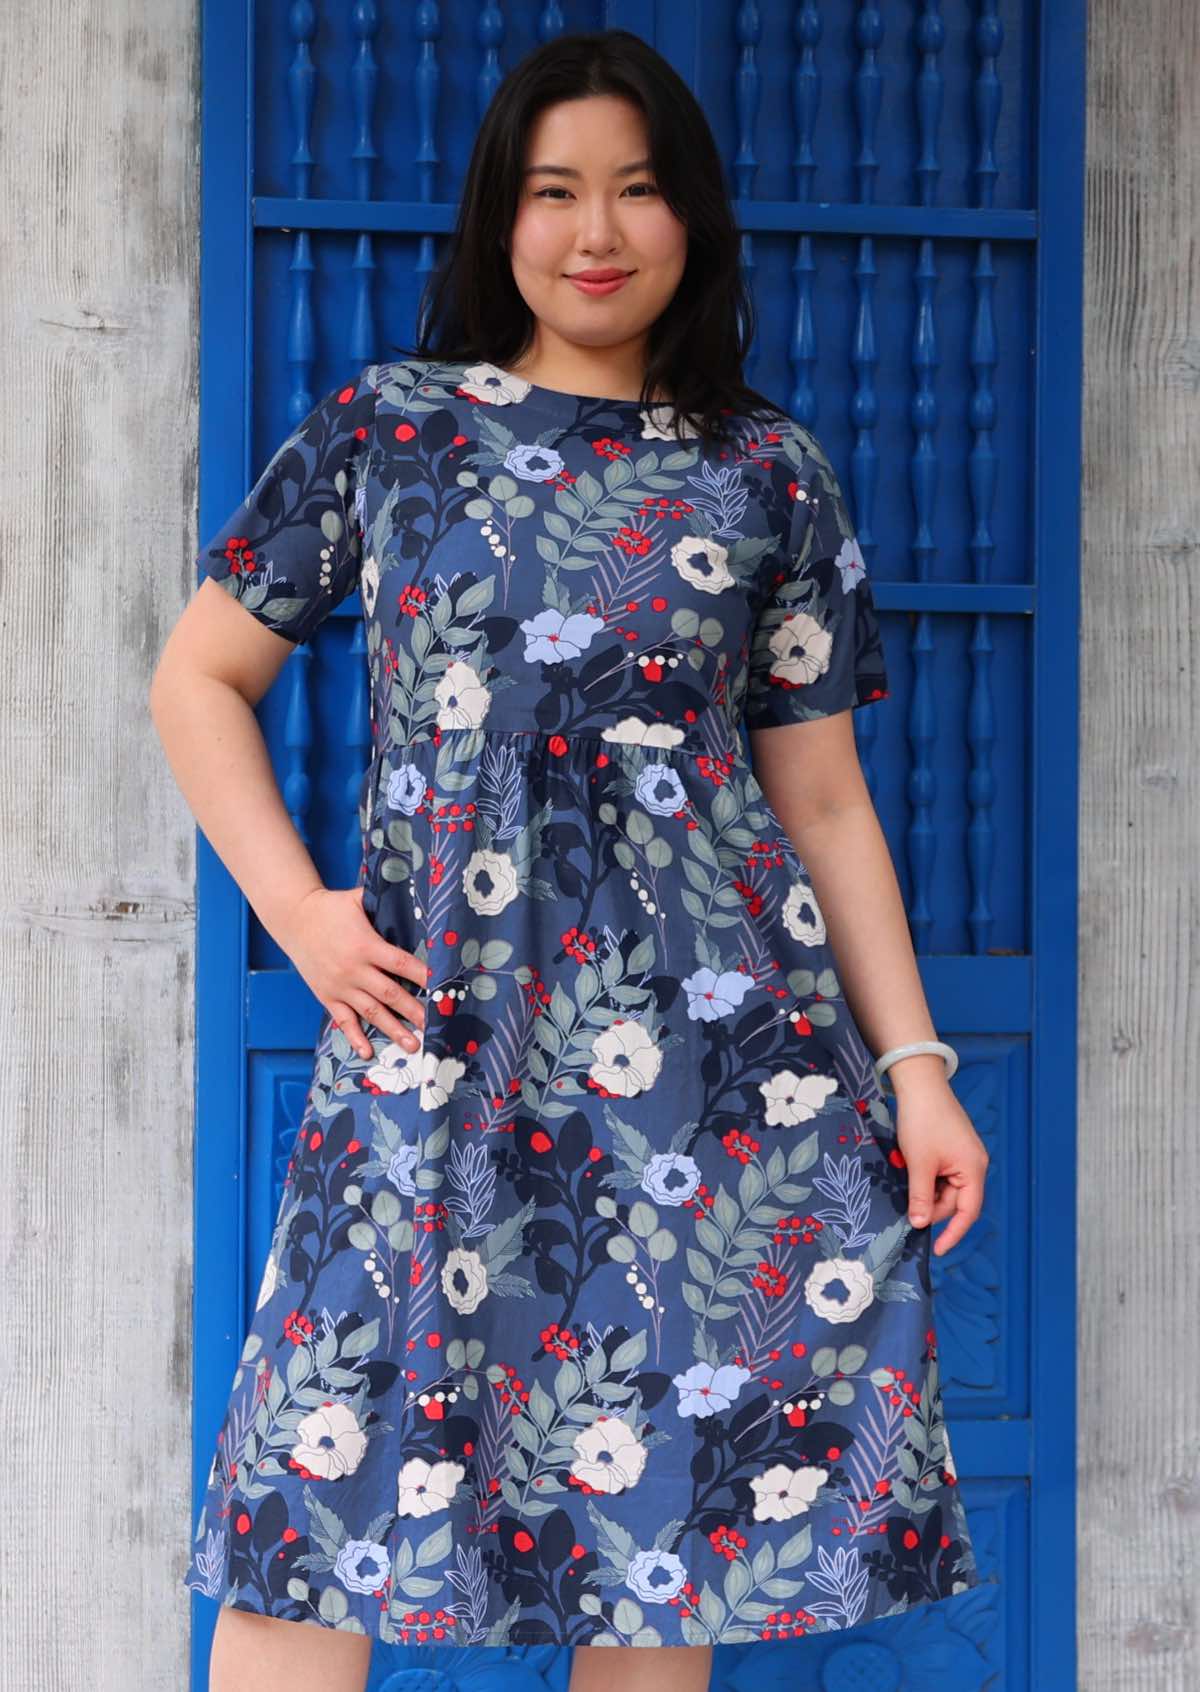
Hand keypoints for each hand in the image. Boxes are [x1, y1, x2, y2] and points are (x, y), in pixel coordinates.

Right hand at [280, 884, 429, 1059]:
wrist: (293, 919)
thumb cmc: (331, 907)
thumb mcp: (358, 899)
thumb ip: (384, 900)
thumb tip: (412, 890)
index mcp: (366, 945)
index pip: (401, 964)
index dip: (422, 976)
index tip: (441, 988)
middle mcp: (354, 969)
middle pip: (390, 994)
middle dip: (414, 1011)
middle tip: (435, 1026)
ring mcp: (340, 986)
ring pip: (371, 1013)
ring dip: (393, 1030)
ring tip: (413, 1045)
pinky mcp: (327, 996)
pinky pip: (343, 1021)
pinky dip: (355, 1037)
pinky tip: (368, 1052)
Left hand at [893, 1079, 988, 1255]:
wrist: (919, 1083)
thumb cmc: (922, 1120)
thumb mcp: (919, 1163)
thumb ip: (920, 1196)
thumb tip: (919, 1224)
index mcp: (973, 1169)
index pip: (967, 1212)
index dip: (953, 1234)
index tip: (937, 1250)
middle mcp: (974, 1164)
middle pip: (954, 1200)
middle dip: (930, 1207)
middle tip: (906, 1209)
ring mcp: (963, 1156)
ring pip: (945, 1187)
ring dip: (926, 1192)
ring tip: (906, 1183)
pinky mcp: (952, 1148)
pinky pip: (941, 1174)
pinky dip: (926, 1179)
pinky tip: (910, 1172)